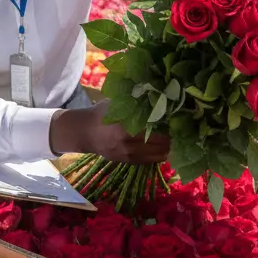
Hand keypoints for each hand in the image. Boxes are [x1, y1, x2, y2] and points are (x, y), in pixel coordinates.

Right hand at [49, 99, 169, 164]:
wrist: (84, 133)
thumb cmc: (101, 114)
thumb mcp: (117, 104)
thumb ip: (135, 102)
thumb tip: (158, 95)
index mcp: (126, 129)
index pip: (158, 131)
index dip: (169, 125)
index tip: (174, 118)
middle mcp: (129, 145)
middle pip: (162, 145)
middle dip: (171, 137)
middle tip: (173, 127)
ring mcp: (129, 156)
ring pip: (159, 156)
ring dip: (166, 146)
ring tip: (168, 136)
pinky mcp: (128, 162)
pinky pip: (150, 160)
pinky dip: (158, 153)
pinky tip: (158, 144)